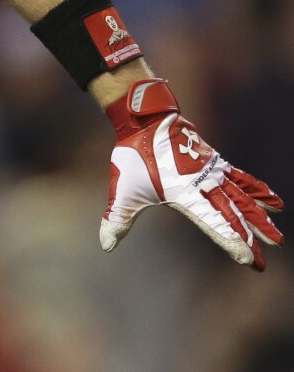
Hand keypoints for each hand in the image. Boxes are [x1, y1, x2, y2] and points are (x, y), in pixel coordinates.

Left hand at [101, 78, 283, 269]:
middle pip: (232, 216)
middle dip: (249, 240)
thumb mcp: (122, 190)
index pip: (212, 222)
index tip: (248, 259)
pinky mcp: (215, 161)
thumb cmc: (133, 155)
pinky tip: (275, 203)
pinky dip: (259, 191)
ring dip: (260, 220)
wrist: (145, 119)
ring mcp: (212, 171)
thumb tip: (105, 246)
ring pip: (242, 199)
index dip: (230, 240)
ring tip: (277, 239)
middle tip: (263, 263)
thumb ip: (117, 219)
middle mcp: (202, 183)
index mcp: (183, 193)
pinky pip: (242, 179)